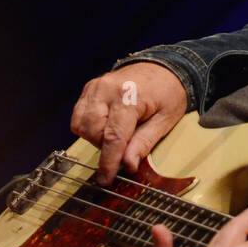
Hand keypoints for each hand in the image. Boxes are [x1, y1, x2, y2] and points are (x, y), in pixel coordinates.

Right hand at [70, 62, 188, 183]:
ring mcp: (94, 87)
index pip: (113, 136)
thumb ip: (144, 142)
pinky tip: (106, 126)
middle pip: (93, 131)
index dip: (109, 162)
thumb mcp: (165, 120)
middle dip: (105, 147)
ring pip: (81, 125)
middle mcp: (105, 89)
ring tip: (117, 135)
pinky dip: (89, 127)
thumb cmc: (169, 93)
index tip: (106, 180)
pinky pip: (79, 116)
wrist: (165, 66)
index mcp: (128, 96)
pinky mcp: (89, 89)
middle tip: (124, 149)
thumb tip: (127, 165)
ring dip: (95, 138)